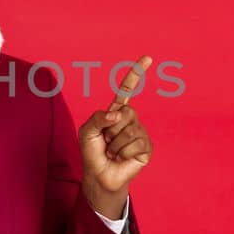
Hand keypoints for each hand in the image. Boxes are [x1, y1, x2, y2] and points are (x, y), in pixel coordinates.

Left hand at [78, 55, 154, 219]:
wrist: (99, 175)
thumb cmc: (92, 152)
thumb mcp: (86, 131)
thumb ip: (97, 118)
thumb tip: (117, 114)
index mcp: (116, 112)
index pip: (126, 90)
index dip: (136, 74)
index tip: (147, 58)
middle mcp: (130, 120)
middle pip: (127, 111)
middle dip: (111, 129)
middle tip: (107, 141)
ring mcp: (140, 133)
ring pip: (130, 130)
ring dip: (116, 144)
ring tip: (113, 152)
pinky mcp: (146, 148)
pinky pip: (136, 143)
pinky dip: (124, 152)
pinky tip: (122, 158)